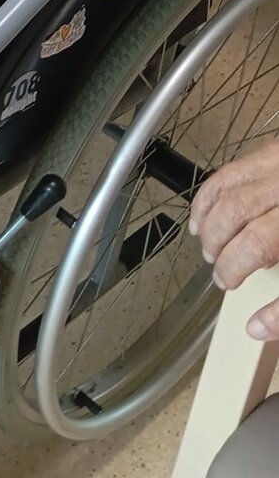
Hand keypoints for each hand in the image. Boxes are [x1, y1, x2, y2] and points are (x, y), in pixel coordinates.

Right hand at [189, 138, 278, 338]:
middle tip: (219, 269)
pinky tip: (207, 211)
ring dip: (209, 219)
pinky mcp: (274, 152)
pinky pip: (232, 170)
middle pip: (237, 213)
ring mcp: (278, 166)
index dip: (235, 267)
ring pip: (229, 188)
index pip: (256, 243)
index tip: (228, 283)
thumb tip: (258, 325)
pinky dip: (212, 192)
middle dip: (219, 246)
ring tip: (207, 244)